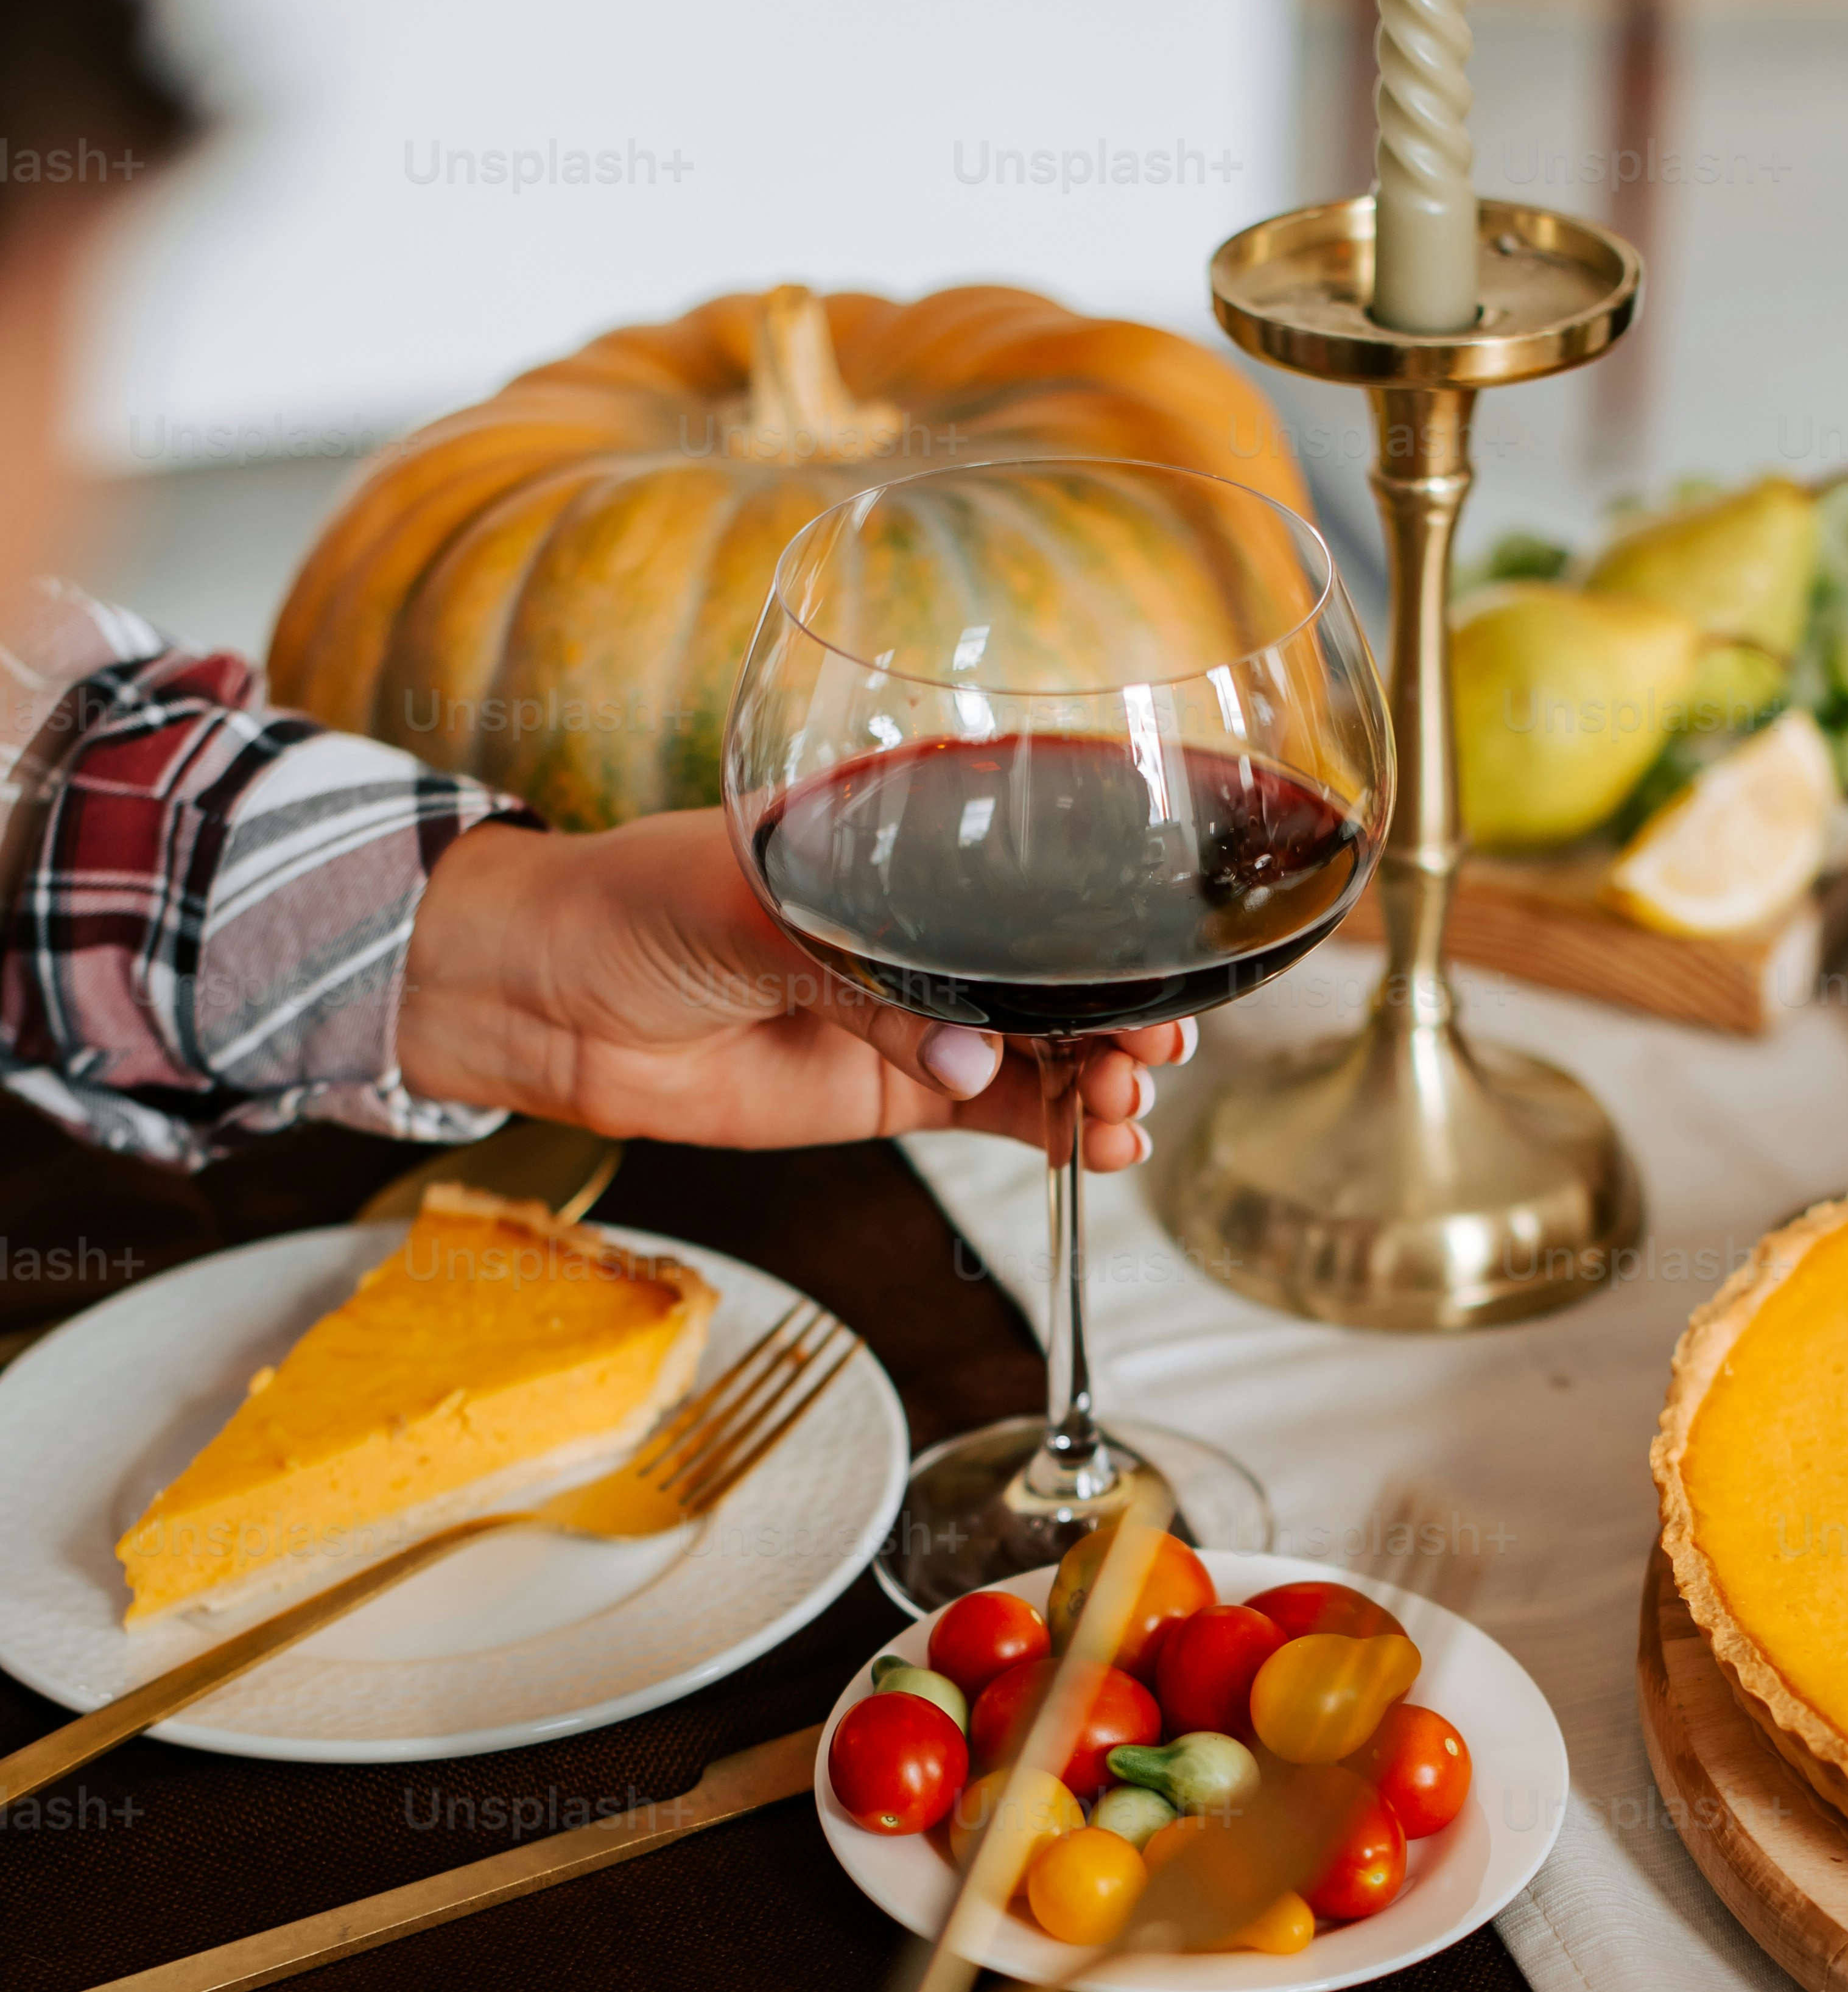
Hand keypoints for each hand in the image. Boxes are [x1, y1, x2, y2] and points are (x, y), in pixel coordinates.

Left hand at [396, 812, 1188, 1162]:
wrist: (548, 1000)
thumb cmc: (635, 903)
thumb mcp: (754, 908)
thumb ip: (867, 983)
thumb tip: (971, 1066)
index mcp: (905, 842)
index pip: (1035, 870)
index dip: (1105, 917)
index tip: (1155, 956)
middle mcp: (929, 928)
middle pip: (1058, 972)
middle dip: (1121, 1013)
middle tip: (1146, 1051)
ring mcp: (920, 1015)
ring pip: (1043, 1052)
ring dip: (1098, 1082)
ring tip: (1119, 1113)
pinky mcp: (895, 1094)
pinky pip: (999, 1117)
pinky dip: (1055, 1135)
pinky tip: (1099, 1149)